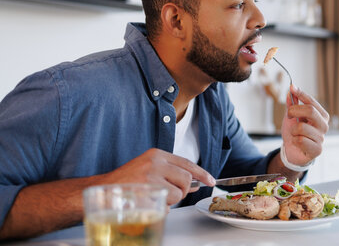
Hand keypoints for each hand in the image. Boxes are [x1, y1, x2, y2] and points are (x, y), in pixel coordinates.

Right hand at [100, 148, 214, 204]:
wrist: (102, 190)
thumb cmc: (127, 181)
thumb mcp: (151, 169)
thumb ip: (172, 174)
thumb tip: (195, 182)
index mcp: (157, 155)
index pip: (187, 163)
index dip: (202, 173)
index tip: (210, 181)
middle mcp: (155, 162)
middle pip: (186, 179)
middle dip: (182, 191)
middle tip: (170, 194)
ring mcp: (150, 176)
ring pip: (176, 194)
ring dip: (169, 201)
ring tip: (153, 197)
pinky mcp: (145, 191)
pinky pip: (165, 204)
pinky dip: (160, 208)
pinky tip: (148, 203)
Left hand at [280, 85, 329, 165]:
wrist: (292, 151)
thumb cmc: (294, 133)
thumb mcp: (291, 116)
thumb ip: (292, 104)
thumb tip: (291, 91)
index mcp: (321, 115)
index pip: (312, 102)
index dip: (301, 94)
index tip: (292, 87)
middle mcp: (324, 125)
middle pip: (310, 111)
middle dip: (294, 111)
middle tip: (289, 115)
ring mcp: (321, 137)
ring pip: (301, 127)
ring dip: (292, 130)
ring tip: (294, 134)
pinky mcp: (317, 149)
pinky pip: (301, 140)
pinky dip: (294, 140)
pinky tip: (297, 143)